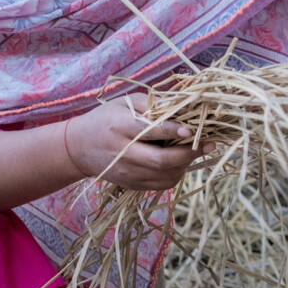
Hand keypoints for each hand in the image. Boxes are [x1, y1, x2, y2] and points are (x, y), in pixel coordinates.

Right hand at [61, 95, 203, 191]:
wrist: (78, 148)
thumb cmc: (107, 118)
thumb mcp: (124, 103)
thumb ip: (153, 104)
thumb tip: (186, 104)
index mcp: (120, 127)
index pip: (149, 131)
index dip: (173, 131)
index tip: (192, 129)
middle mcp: (123, 152)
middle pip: (161, 160)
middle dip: (189, 153)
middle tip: (209, 143)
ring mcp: (127, 172)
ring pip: (165, 175)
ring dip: (186, 163)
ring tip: (196, 150)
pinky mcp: (131, 184)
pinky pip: (162, 184)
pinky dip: (177, 173)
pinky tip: (181, 161)